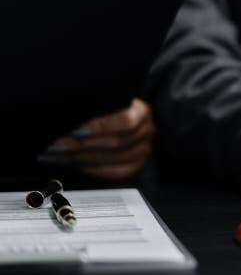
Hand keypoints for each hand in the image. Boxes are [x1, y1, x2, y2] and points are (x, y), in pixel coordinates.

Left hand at [38, 99, 155, 179]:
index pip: (125, 121)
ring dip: (85, 158)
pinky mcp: (138, 165)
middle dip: (84, 145)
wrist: (122, 121)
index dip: (100, 127)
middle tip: (59, 146)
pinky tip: (78, 166)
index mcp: (142, 111)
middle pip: (117, 142)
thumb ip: (95, 107)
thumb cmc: (110, 110)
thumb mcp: (107, 102)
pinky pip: (117, 172)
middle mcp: (148, 130)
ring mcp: (145, 149)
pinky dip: (96, 170)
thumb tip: (67, 118)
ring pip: (115, 158)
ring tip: (62, 157)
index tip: (76, 131)